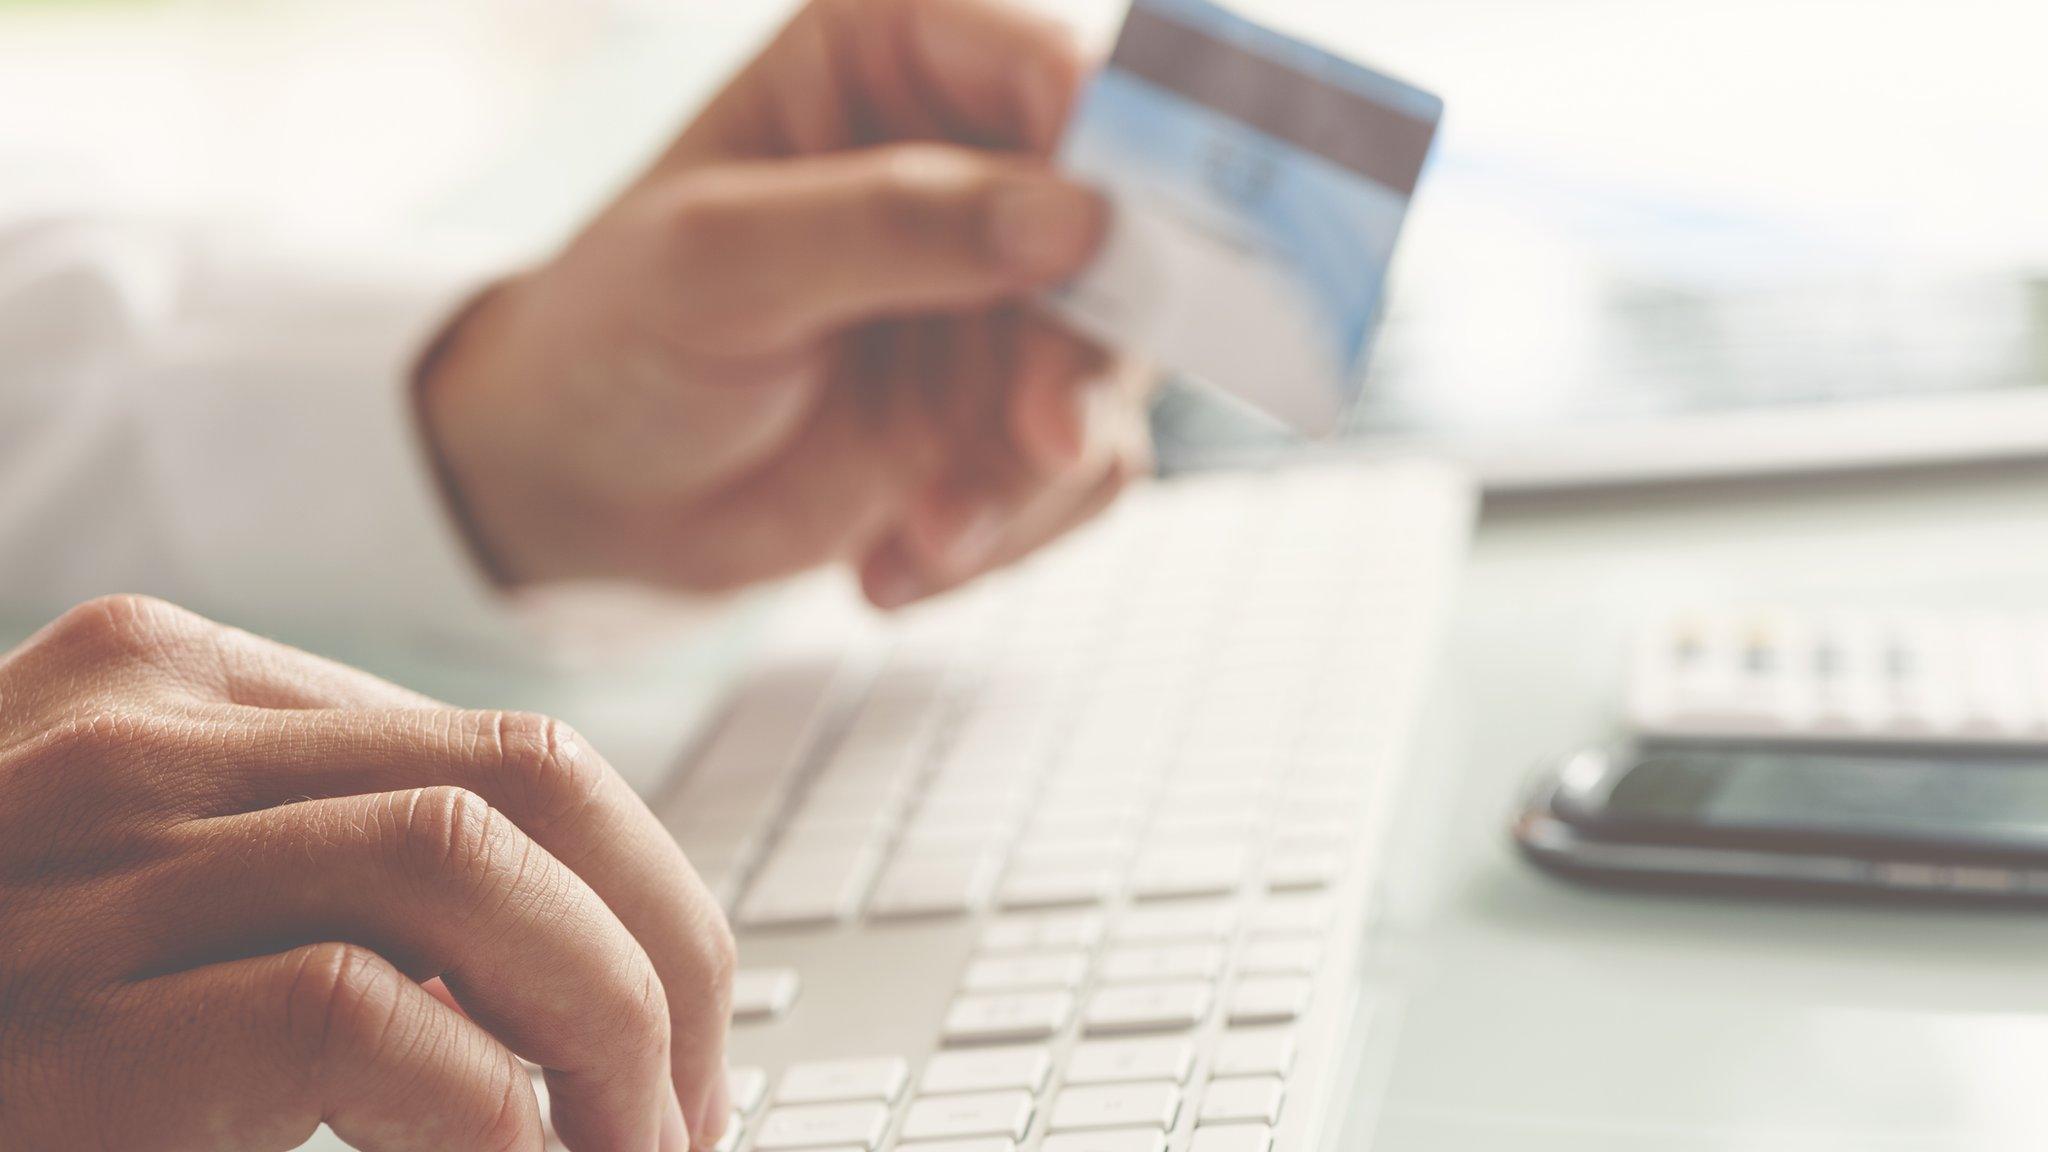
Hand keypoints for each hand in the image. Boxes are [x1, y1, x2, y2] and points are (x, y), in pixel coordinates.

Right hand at [0, 597, 736, 1151]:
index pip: (517, 751)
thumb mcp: (148, 886)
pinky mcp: (62, 1004)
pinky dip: (484, 1110)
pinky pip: (353, 1010)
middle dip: (669, 952)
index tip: (682, 1022)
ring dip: (609, 1031)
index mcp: (184, 683)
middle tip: (692, 1105)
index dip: (645, 895)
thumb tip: (548, 980)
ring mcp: (94, 850)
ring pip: (473, 869)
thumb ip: (317, 873)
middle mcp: (147, 729)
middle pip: (533, 782)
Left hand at [418, 0, 1152, 608]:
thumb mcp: (717, 260)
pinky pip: (1079, 467)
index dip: (1112, 147)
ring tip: (929, 527)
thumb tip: (1073, 217)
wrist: (587, 495)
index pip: (1049, 64)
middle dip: (1083, 351)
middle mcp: (965, 167)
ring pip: (1112, 363)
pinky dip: (1007, 528)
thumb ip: (891, 223)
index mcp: (889, 64)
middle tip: (1040, 437)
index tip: (1109, 255)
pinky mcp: (1001, 404)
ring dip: (1034, 466)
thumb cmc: (610, 337)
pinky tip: (896, 557)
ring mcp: (992, 295)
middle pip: (1119, 229)